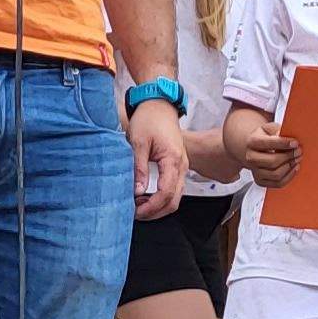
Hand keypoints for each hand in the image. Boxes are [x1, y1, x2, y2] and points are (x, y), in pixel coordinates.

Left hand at [128, 102, 186, 220]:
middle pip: (174, 201)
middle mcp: (182, 166)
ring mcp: (182, 166)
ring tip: (138, 206)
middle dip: (155, 212)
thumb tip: (138, 191)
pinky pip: (173, 188)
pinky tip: (146, 196)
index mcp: (173, 161)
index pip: (166, 194)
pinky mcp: (177, 166)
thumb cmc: (149, 119)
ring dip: (158, 206)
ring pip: (175, 197)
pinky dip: (161, 197)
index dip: (151, 207)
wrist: (159, 104)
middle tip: (136, 214)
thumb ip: (139, 168)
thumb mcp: (138, 143)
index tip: (135, 212)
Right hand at [239, 130, 302, 187]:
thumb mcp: (270, 129)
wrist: (254, 148)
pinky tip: (294, 168)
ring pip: (276, 174)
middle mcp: (250, 158)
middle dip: (289, 156)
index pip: (268, 143)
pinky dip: (289, 176)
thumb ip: (278, 130)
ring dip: (290, 167)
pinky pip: (278, 183)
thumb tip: (288, 136)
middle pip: (272, 161)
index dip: (283, 143)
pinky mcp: (260, 181)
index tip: (295, 143)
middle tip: (299, 151)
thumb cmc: (265, 137)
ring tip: (297, 159)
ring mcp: (254, 171)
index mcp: (252, 142)